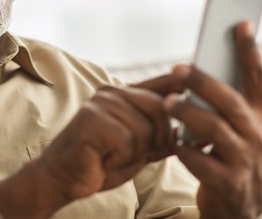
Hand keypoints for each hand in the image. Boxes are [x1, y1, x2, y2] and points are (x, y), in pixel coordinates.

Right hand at [0, 74, 184, 218]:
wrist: (63, 177)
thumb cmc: (100, 162)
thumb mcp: (137, 148)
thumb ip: (160, 136)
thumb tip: (192, 131)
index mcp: (122, 94)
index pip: (160, 83)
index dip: (180, 85)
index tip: (197, 91)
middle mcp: (112, 93)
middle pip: (160, 107)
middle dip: (158, 137)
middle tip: (138, 153)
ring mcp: (101, 103)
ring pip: (146, 127)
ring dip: (137, 151)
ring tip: (115, 156)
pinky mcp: (93, 119)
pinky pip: (128, 139)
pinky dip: (122, 156)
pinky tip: (105, 158)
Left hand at [166, 21, 261, 218]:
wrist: (242, 210)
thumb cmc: (236, 157)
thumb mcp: (245, 130)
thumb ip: (232, 102)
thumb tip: (202, 66)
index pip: (258, 77)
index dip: (249, 50)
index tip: (240, 23)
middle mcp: (260, 135)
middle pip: (231, 100)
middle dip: (204, 81)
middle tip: (179, 68)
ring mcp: (246, 160)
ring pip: (214, 129)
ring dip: (188, 113)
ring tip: (168, 103)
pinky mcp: (228, 183)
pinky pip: (200, 160)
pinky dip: (184, 149)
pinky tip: (174, 142)